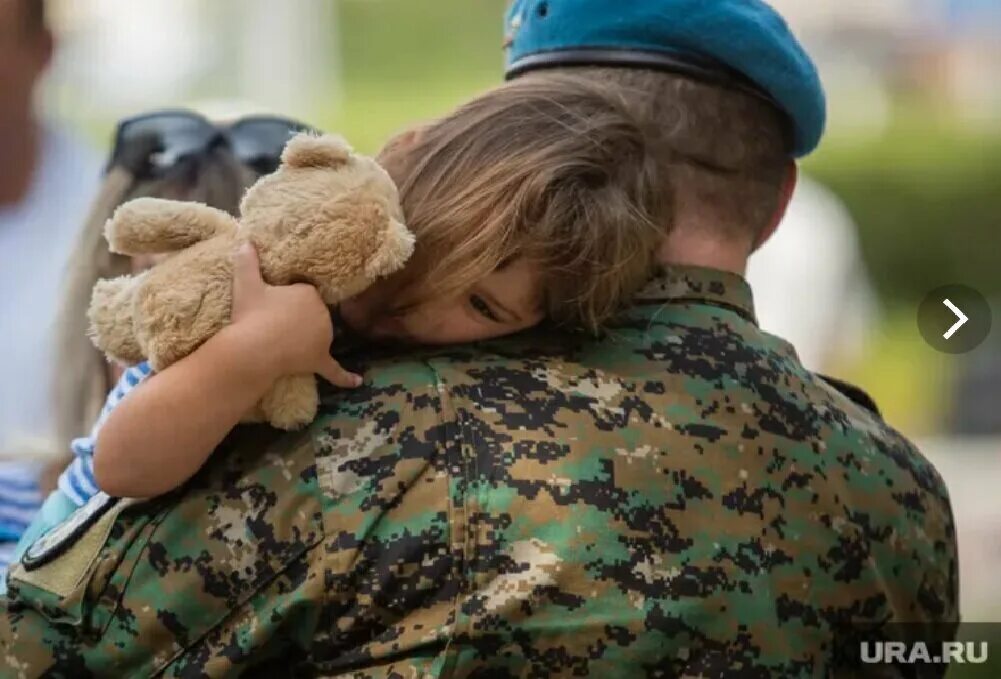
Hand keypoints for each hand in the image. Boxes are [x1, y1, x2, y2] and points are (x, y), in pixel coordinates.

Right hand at [226, 242, 361, 387]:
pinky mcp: (319, 360)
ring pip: (319, 336)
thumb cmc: (251, 314)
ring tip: (282, 342)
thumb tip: (245, 241)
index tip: (272, 304)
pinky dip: (345, 377)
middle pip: (313, 314)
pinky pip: (334, 370)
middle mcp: (323, 314)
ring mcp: (323, 338)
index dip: (288, 300)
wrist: (253, 348)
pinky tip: (358, 382)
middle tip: (273, 323)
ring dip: (308, 340)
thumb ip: (247, 261)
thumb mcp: (246, 283)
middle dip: (298, 318)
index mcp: (309, 293)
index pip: (304, 292)